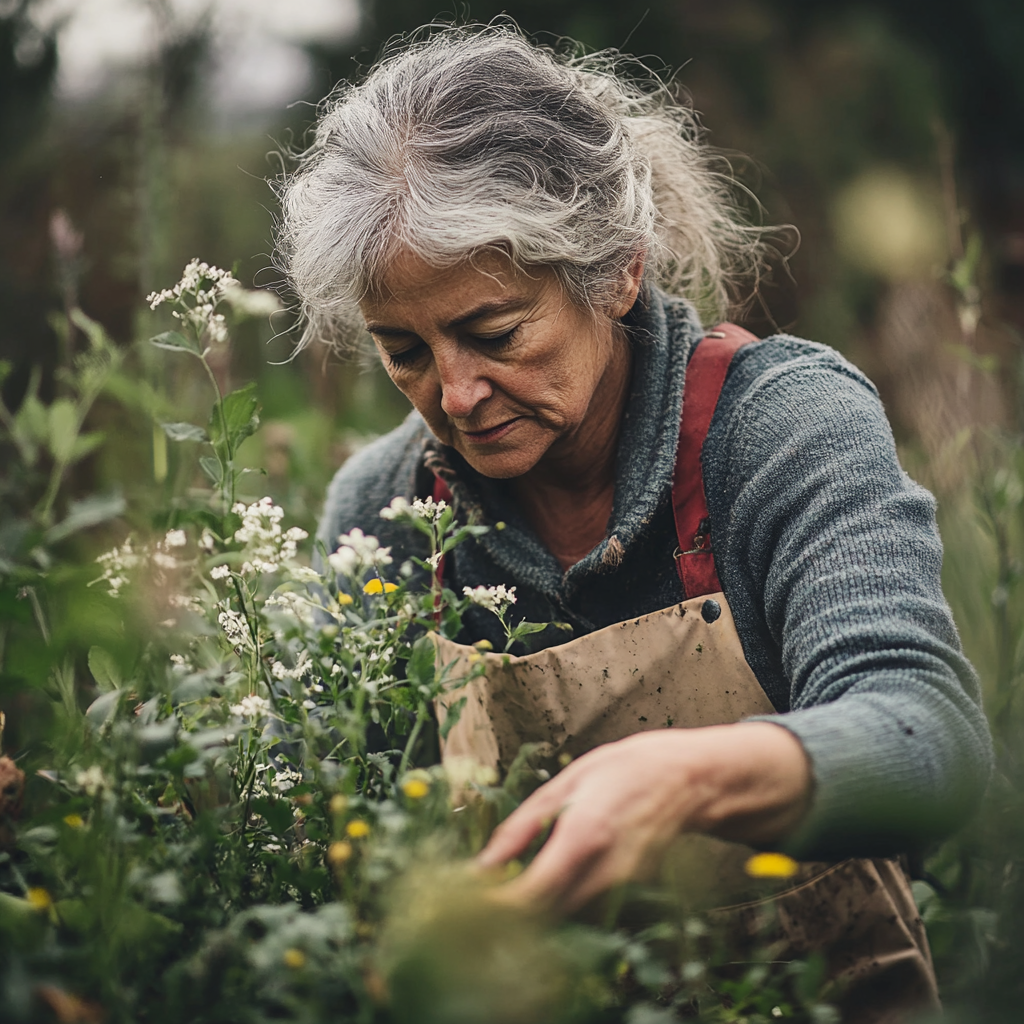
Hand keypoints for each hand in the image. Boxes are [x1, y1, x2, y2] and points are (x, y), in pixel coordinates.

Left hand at [476, 723, 811, 912]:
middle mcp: (607, 871)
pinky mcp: (631, 895)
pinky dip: (559, 910)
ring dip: (532, 916)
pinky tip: (543, 888)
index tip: (465, 902)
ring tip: (507, 892)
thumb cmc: (618, 771)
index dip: (494, 909)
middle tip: (477, 901)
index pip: (531, 895)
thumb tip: (482, 866)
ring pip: (565, 923)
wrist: (685, 779)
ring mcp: (623, 888)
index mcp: (584, 835)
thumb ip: (521, 828)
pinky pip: (585, 915)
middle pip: (545, 919)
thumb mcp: (562, 785)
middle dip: (506, 919)